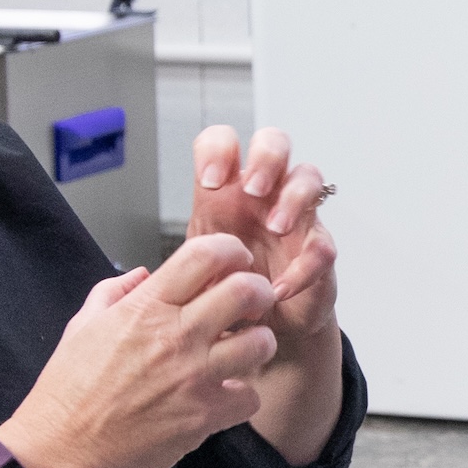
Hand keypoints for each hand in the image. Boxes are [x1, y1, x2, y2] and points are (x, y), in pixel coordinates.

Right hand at [3, 234, 277, 467]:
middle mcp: (174, 335)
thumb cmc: (67, 392)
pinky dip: (241, 397)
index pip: (205, 254)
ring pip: (260, 343)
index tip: (234, 262)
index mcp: (145, 307)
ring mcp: (193, 376)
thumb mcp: (81, 327)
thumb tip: (142, 274)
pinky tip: (222, 398)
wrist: (62, 454)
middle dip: (258, 293)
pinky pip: (250, 397)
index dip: (231, 250)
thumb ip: (114, 291)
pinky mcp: (204, 416)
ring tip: (240, 353)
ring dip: (256, 345)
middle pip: (246, 291)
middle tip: (251, 306)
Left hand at [189, 125, 338, 346]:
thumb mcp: (194, 269)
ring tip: (276, 226)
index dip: (218, 150)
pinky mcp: (318, 250)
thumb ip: (179, 260)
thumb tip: (144, 273)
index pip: (223, 141)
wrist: (258, 326)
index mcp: (229, 188)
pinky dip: (304, 266)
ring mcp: (296, 217)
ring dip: (293, 197)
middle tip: (253, 189)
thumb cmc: (224, 286)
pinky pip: (323, 245)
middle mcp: (265, 193)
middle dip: (265, 158)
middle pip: (274, 142)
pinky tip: (279, 287)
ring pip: (309, 177)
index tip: (210, 182)